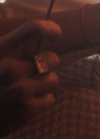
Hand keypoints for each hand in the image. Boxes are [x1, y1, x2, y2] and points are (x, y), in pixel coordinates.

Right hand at [0, 21, 60, 135]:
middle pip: (52, 58)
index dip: (51, 29)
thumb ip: (10, 47)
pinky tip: (24, 101)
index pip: (34, 28)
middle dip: (47, 63)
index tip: (55, 36)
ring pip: (53, 79)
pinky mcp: (26, 109)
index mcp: (1, 49)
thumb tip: (33, 40)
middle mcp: (10, 68)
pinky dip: (40, 100)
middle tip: (35, 69)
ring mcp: (19, 90)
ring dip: (43, 83)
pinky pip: (49, 99)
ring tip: (26, 87)